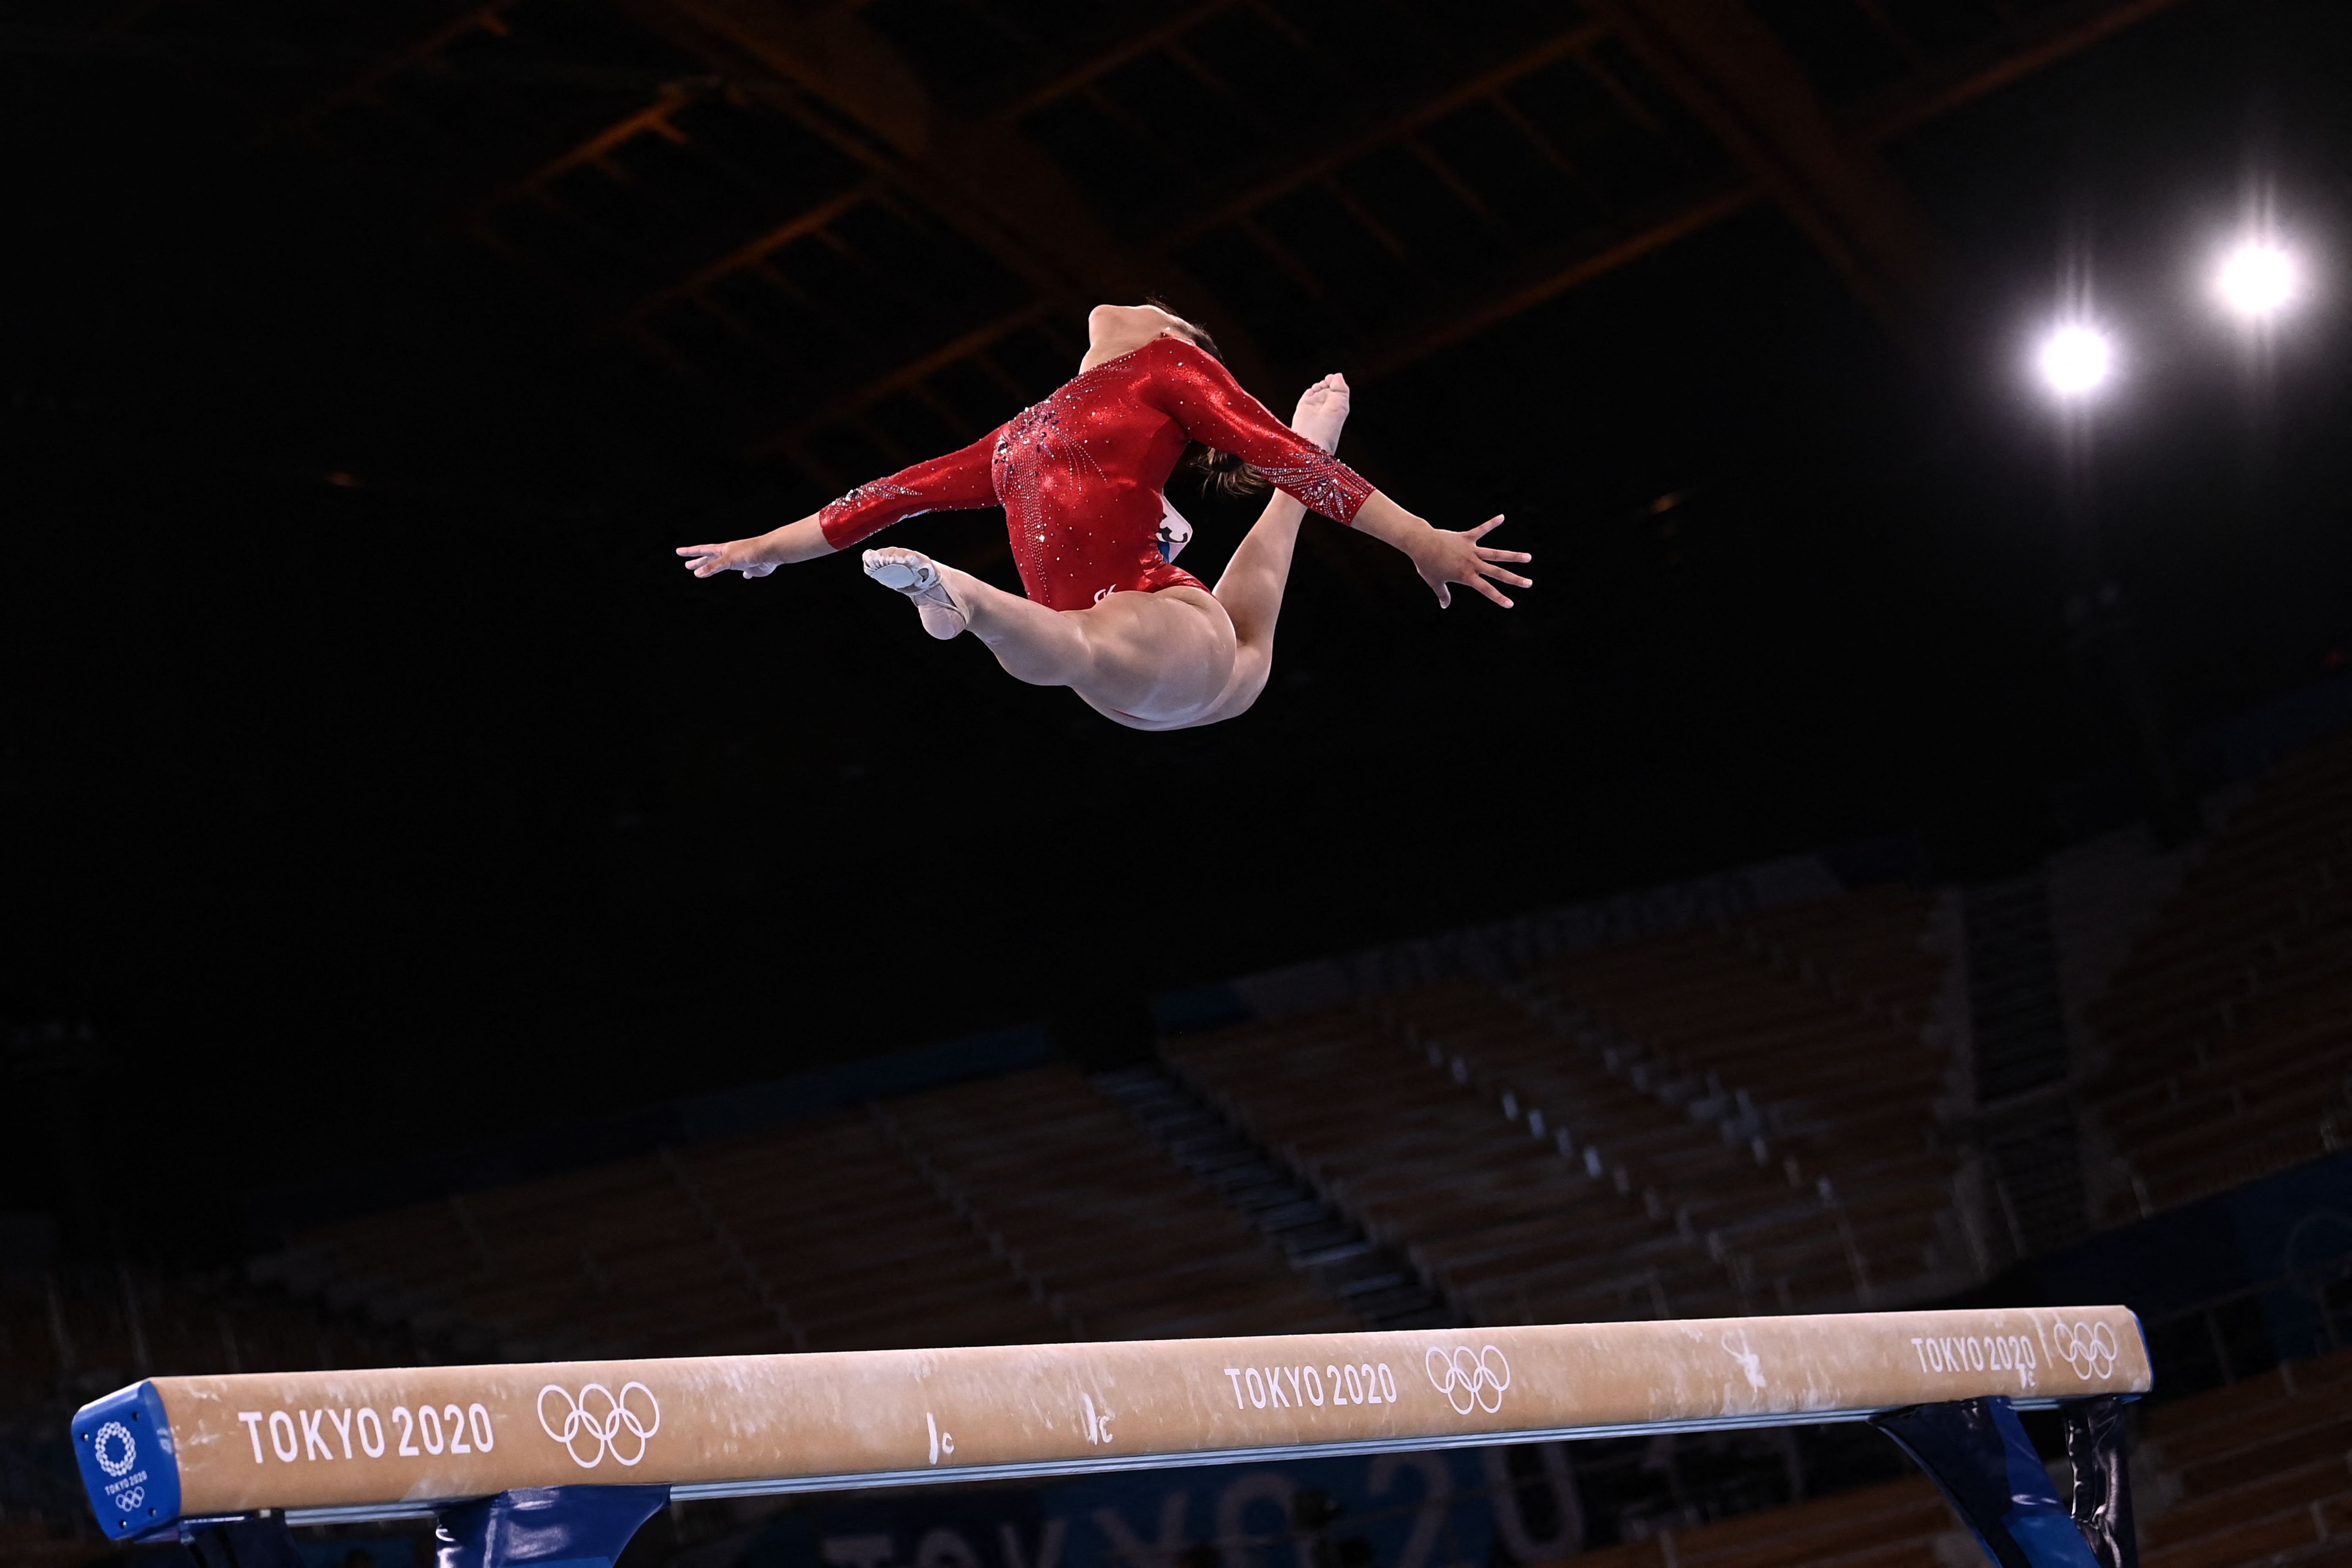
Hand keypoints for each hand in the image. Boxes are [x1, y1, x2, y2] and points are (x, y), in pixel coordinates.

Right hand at [675, 535, 783, 578]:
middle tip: (687, 566)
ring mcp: (740, 561)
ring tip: (710, 571)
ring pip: (724, 565)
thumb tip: (697, 573)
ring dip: (715, 568)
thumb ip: (713, 567)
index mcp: (722, 550)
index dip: (690, 552)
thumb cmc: (748, 552)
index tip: (679, 552)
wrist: (769, 552)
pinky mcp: (751, 568)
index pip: (702, 550)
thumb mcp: (727, 560)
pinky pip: (746, 571)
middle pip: (710, 558)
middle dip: (698, 562)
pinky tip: (746, 576)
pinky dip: (744, 574)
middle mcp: (730, 554)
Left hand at [1410, 516, 1531, 608]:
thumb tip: (1444, 605)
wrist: (1421, 544)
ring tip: (1528, 557)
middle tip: (1529, 583)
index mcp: (1465, 576)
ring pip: (1496, 553)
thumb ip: (1442, 594)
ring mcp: (1471, 549)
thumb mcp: (1434, 582)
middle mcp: (1472, 563)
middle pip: (1497, 572)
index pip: (1486, 589)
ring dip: (1513, 556)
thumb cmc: (1426, 564)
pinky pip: (1481, 529)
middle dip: (1514, 579)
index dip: (1498, 597)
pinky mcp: (1467, 537)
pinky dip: (1491, 523)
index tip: (1511, 604)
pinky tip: (1502, 517)